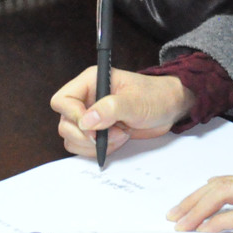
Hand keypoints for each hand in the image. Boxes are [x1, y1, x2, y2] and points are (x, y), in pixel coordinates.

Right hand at [51, 66, 194, 156]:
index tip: (94, 127)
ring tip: (119, 135)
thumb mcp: (136, 101)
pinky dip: (98, 150)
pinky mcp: (97, 131)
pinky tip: (118, 140)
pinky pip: (83, 147)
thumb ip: (111, 108)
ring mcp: (90, 116)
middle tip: (113, 133)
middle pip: (64, 123)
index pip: (63, 100)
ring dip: (94, 145)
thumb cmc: (155, 97)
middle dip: (87, 135)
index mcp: (90, 82)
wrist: (169, 108)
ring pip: (72, 138)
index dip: (73, 116)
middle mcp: (86, 99)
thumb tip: (86, 121)